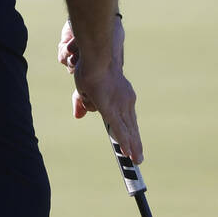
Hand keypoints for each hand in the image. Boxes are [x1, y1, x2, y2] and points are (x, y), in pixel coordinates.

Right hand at [61, 16, 142, 163]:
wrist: (96, 55)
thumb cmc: (90, 67)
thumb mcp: (85, 89)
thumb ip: (83, 103)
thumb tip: (79, 115)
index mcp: (123, 98)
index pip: (128, 121)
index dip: (131, 135)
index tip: (135, 146)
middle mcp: (126, 103)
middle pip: (131, 128)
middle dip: (134, 144)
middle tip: (138, 160)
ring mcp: (120, 106)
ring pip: (127, 131)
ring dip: (131, 147)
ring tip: (136, 161)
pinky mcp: (111, 108)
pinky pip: (119, 129)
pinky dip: (124, 141)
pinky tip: (128, 151)